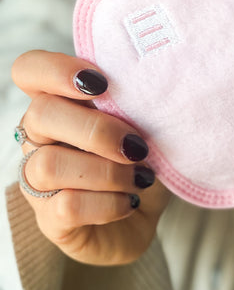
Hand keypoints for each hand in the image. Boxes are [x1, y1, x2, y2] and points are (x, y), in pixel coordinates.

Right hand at [11, 50, 170, 265]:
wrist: (145, 216)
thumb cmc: (142, 158)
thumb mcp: (144, 122)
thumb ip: (133, 102)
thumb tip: (147, 87)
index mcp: (60, 101)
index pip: (28, 69)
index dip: (55, 70)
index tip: (101, 83)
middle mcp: (39, 137)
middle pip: (40, 113)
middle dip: (97, 129)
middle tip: (136, 145)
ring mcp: (38, 180)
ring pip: (48, 164)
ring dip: (107, 171)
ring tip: (139, 177)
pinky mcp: (49, 219)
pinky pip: (67, 206)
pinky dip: (109, 203)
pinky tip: (130, 200)